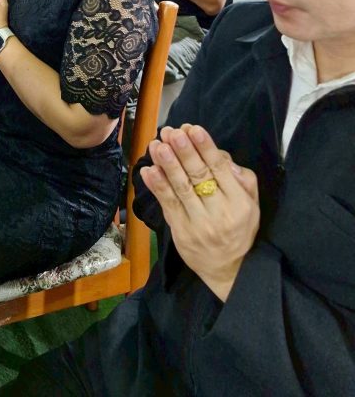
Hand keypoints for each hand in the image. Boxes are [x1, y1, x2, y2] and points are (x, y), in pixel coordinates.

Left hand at [140, 125, 258, 300]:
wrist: (228, 271)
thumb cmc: (239, 229)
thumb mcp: (251, 205)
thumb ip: (242, 179)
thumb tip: (222, 156)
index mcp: (240, 203)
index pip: (220, 170)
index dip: (206, 147)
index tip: (193, 128)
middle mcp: (220, 213)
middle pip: (199, 177)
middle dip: (184, 151)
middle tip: (171, 132)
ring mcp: (199, 225)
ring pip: (181, 190)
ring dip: (167, 165)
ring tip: (157, 145)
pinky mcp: (181, 233)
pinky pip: (168, 205)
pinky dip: (157, 187)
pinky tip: (148, 170)